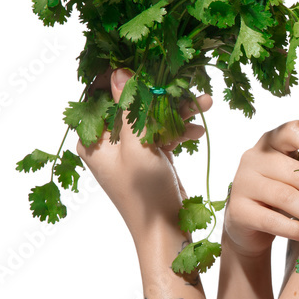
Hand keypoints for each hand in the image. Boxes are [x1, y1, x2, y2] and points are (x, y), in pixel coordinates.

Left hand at [77, 68, 212, 239]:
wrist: (166, 232)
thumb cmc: (145, 196)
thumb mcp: (137, 149)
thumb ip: (129, 109)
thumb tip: (120, 71)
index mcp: (93, 139)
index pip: (103, 96)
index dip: (125, 79)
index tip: (150, 66)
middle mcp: (108, 142)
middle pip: (132, 103)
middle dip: (161, 94)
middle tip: (186, 85)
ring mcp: (130, 149)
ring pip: (152, 116)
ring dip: (177, 110)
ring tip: (205, 102)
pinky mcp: (149, 156)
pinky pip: (163, 132)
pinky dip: (180, 128)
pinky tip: (198, 129)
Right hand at [223, 120, 298, 256]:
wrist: (251, 224)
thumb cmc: (284, 192)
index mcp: (272, 139)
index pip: (295, 130)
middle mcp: (254, 156)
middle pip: (296, 171)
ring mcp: (242, 182)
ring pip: (285, 196)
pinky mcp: (238, 210)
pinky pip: (273, 220)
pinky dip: (296, 230)